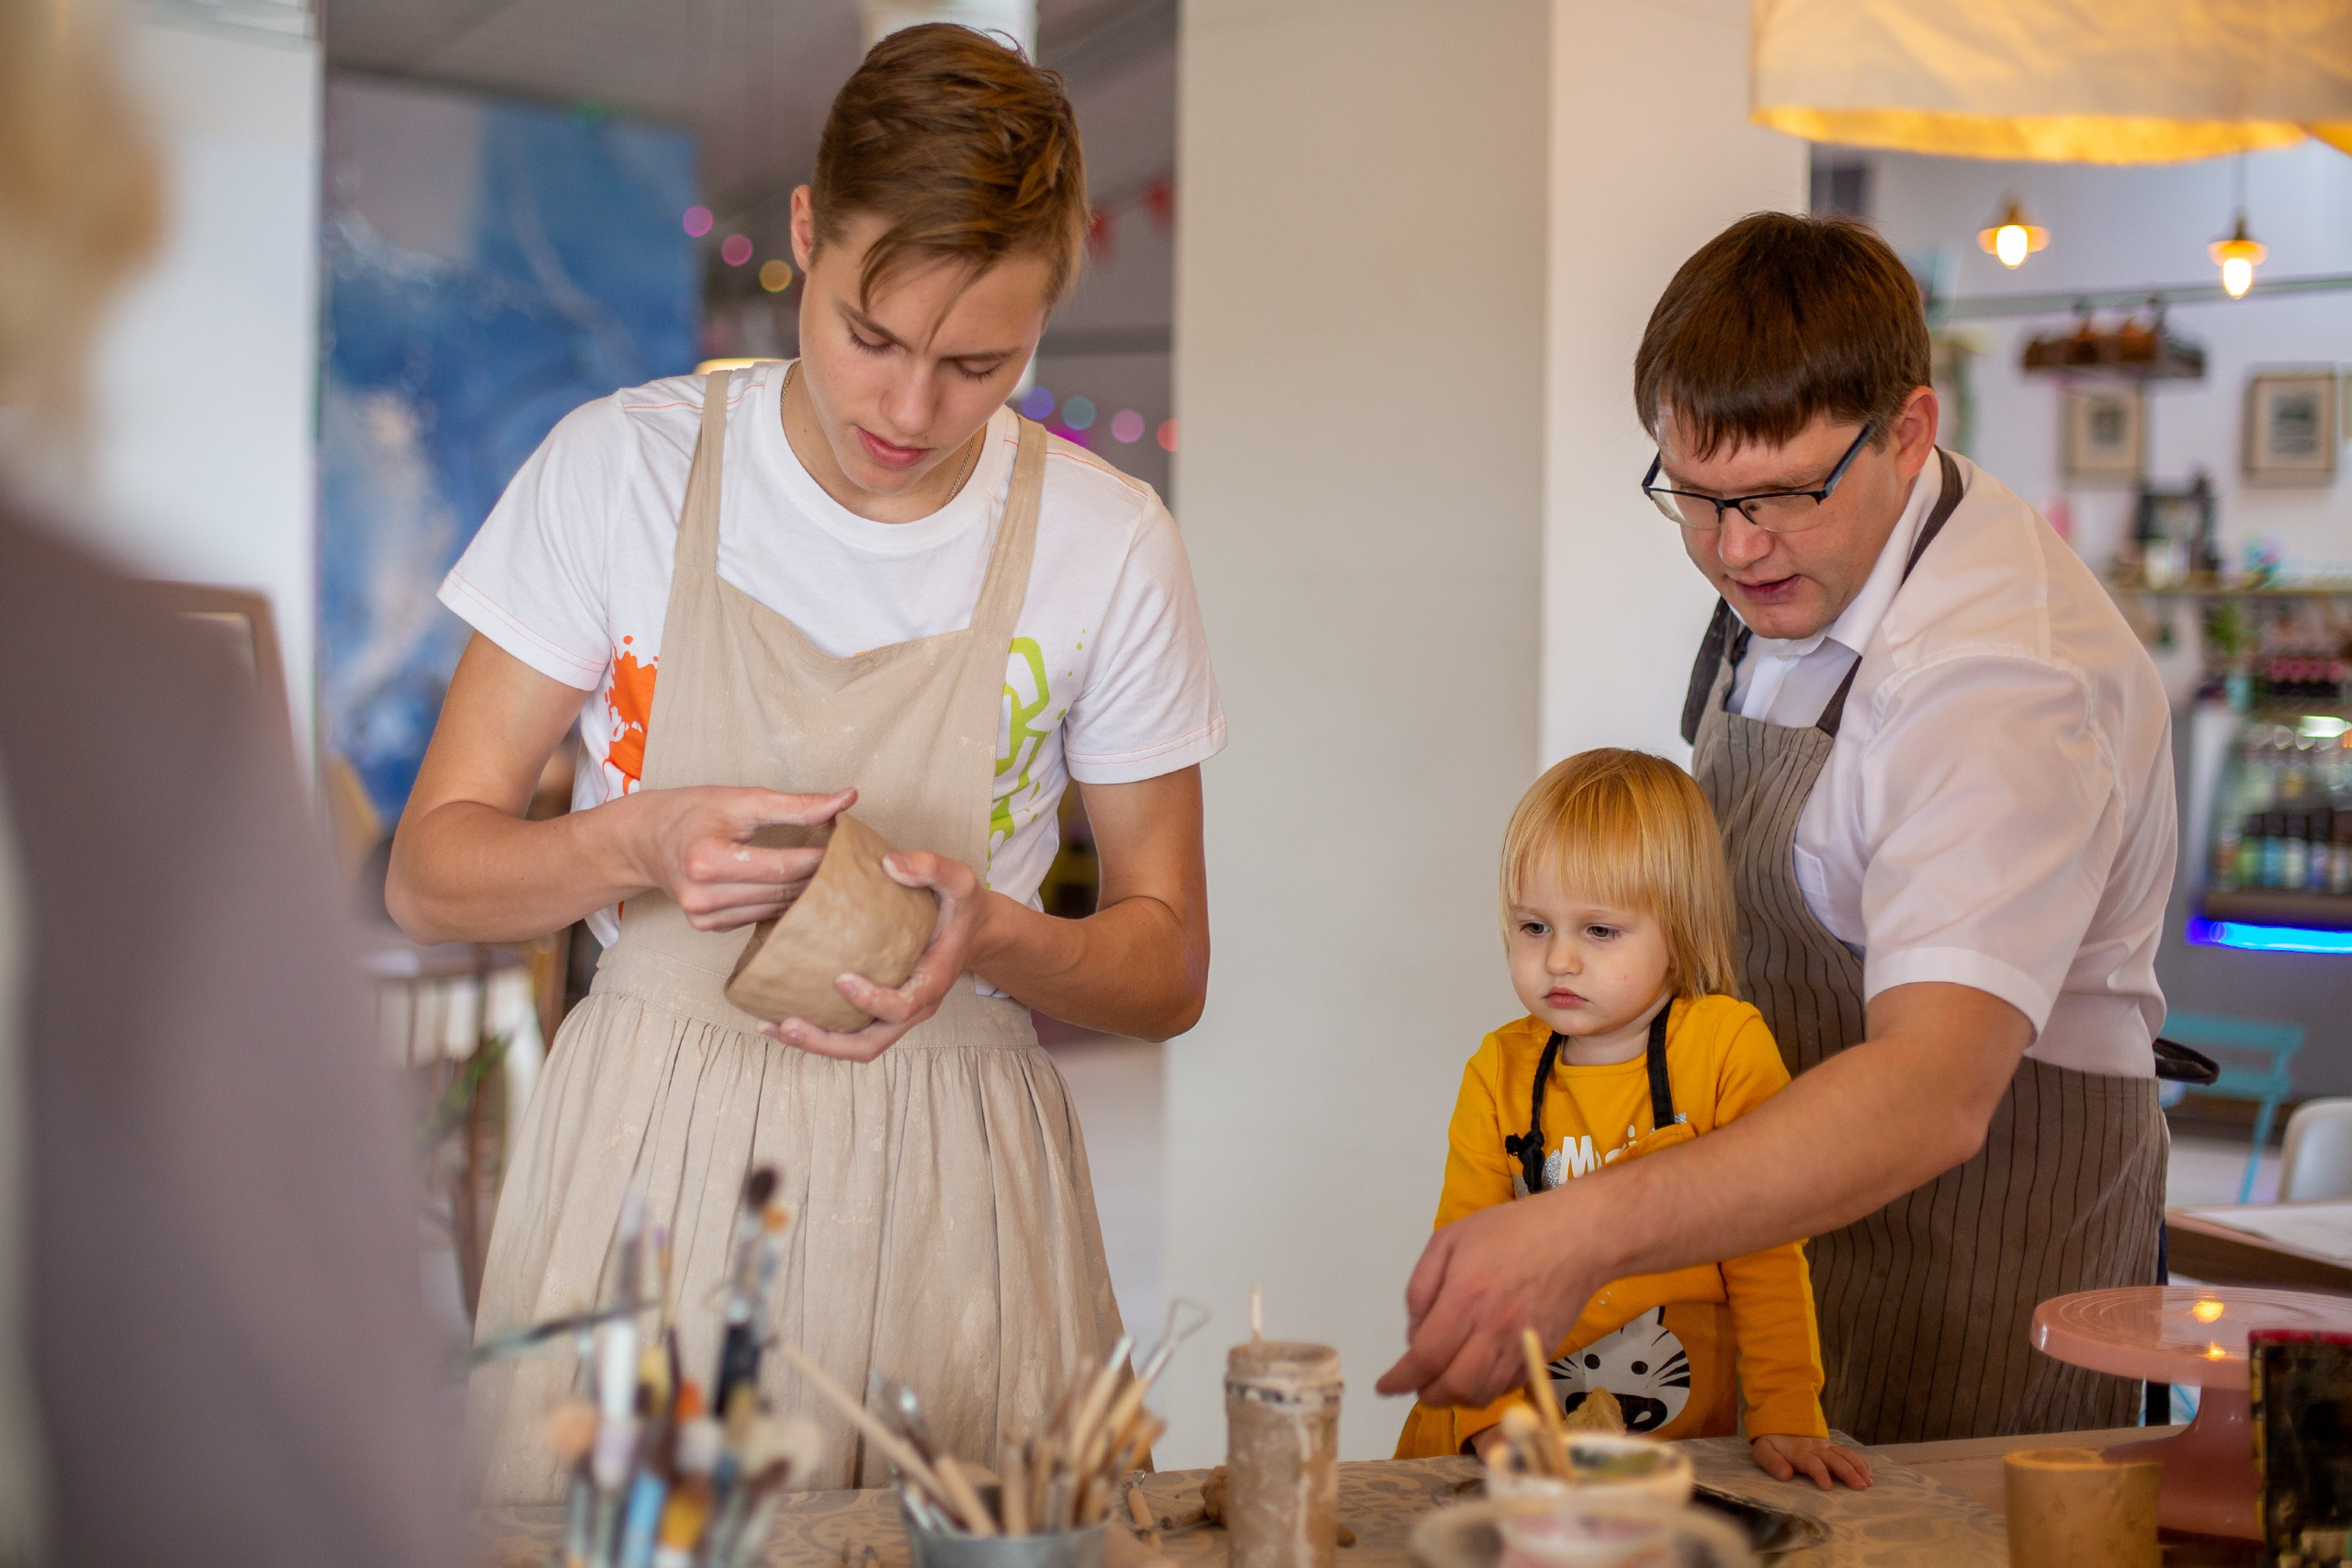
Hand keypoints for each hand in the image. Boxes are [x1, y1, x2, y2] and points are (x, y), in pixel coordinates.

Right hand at [630, 785, 853, 931]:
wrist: (644, 839)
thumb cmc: (692, 812)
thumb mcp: (742, 799)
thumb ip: (796, 805)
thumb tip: (846, 799)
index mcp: (707, 860)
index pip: (781, 868)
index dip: (820, 860)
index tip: (849, 849)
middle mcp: (702, 896)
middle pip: (780, 892)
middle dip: (819, 878)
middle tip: (852, 864)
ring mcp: (703, 917)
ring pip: (774, 910)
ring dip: (806, 895)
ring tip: (834, 877)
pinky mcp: (708, 927)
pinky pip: (758, 917)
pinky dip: (781, 904)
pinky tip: (802, 891)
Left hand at [761, 848, 988, 1063]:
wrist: (971, 930)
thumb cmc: (960, 907)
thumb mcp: (959, 879)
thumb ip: (930, 867)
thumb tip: (890, 863)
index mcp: (931, 982)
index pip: (901, 1007)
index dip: (871, 1001)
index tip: (839, 979)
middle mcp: (914, 1008)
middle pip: (870, 1044)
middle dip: (826, 1042)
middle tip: (787, 1023)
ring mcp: (896, 1015)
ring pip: (856, 1046)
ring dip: (814, 1043)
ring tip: (772, 1027)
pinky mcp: (879, 1010)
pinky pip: (850, 1032)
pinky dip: (817, 1031)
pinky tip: (781, 1016)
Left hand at [1374, 1185, 1611, 1406]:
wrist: (1576, 1237)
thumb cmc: (1511, 1231)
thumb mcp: (1449, 1240)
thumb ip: (1421, 1286)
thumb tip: (1414, 1331)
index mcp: (1464, 1297)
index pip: (1425, 1357)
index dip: (1401, 1379)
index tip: (1385, 1387)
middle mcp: (1493, 1329)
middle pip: (1453, 1387)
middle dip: (1427, 1395)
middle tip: (1416, 1386)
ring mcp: (1520, 1345)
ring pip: (1481, 1394)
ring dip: (1455, 1397)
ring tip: (1443, 1383)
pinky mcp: (1542, 1353)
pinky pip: (1507, 1387)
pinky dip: (1485, 1390)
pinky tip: (1475, 1375)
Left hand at [1751, 1433, 1872, 1491]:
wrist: (1779, 1424)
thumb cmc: (1772, 1444)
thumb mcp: (1763, 1451)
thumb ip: (1771, 1462)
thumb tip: (1785, 1476)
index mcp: (1798, 1451)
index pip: (1812, 1462)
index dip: (1820, 1473)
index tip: (1828, 1487)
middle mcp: (1815, 1448)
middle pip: (1834, 1459)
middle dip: (1847, 1472)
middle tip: (1860, 1487)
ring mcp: (1825, 1446)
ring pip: (1844, 1454)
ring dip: (1857, 1467)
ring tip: (1868, 1482)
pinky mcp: (1832, 1447)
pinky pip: (1848, 1452)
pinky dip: (1860, 1462)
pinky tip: (1869, 1473)